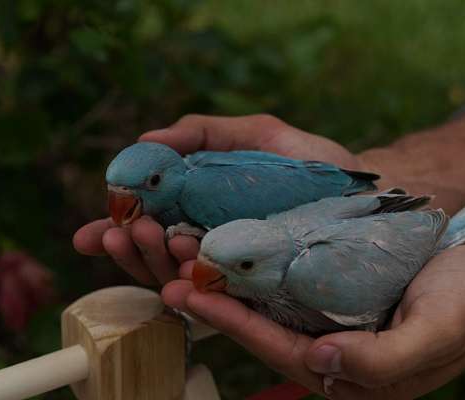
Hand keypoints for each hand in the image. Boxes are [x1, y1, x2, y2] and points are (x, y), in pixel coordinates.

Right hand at [73, 114, 363, 284]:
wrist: (367, 197)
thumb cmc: (315, 167)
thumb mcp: (261, 136)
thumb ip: (206, 132)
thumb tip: (145, 138)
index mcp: (203, 208)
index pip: (150, 223)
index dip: (117, 227)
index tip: (96, 230)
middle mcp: (212, 242)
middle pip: (155, 255)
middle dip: (132, 246)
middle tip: (127, 229)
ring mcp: (234, 271)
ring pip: (178, 279)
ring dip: (152, 265)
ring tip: (151, 240)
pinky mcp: (258, 294)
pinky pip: (218, 298)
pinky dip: (193, 292)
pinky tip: (179, 281)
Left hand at [161, 244, 464, 398]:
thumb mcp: (434, 335)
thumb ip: (381, 360)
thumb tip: (322, 361)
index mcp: (343, 369)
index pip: (273, 346)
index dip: (229, 321)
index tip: (188, 292)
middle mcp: (322, 345)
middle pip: (253, 324)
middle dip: (207, 295)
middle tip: (165, 260)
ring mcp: (321, 316)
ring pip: (257, 299)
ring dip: (216, 273)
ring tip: (174, 241)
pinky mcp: (325, 289)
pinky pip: (276, 278)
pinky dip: (244, 260)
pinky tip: (219, 236)